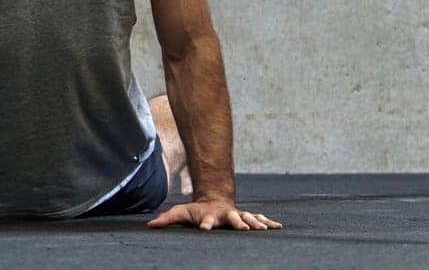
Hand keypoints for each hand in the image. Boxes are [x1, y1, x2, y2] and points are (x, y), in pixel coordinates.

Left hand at [148, 198, 280, 230]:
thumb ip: (167, 219)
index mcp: (209, 215)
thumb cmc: (196, 211)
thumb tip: (150, 226)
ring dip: (256, 223)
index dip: (205, 224)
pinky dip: (268, 222)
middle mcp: (225, 214)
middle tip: (243, 228)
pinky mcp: (246, 217)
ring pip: (248, 218)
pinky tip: (278, 227)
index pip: (206, 220)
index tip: (204, 229)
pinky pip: (259, 219)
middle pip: (232, 218)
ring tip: (263, 229)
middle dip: (238, 223)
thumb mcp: (180, 213)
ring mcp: (237, 214)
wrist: (213, 200)